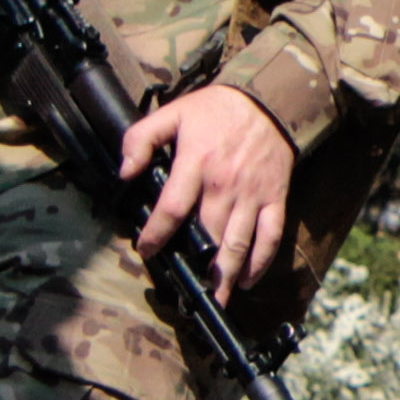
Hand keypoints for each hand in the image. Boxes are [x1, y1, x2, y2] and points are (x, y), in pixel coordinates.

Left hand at [123, 83, 296, 298]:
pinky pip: (270, 237)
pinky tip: (245, 280)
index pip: (172, 209)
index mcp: (197, 163)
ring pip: (238, 244)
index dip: (156, 234)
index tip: (146, 250)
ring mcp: (252, 195)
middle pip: (207, 235)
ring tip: (214, 299)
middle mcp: (225, 185)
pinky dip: (259, 262)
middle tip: (183, 292)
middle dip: (194, 267)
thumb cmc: (216, 109)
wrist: (269, 100)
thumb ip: (142, 139)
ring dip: (225, 276)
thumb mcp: (173, 113)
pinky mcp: (274, 199)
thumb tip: (125, 172)